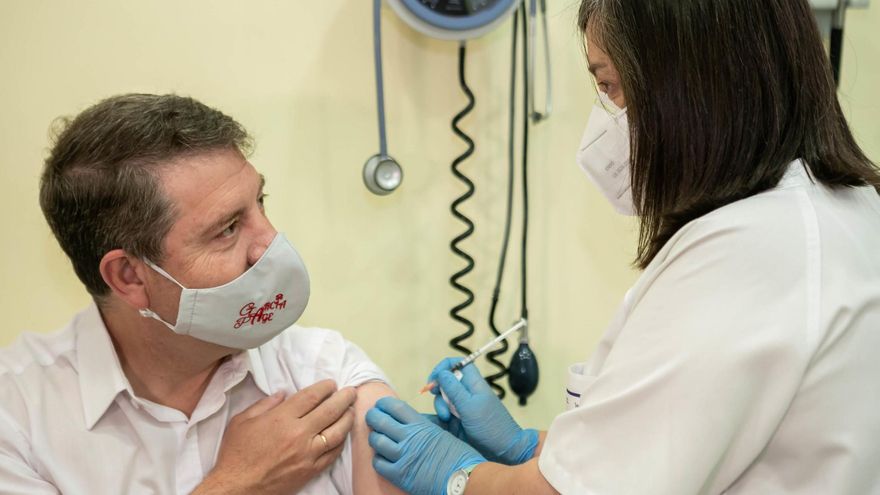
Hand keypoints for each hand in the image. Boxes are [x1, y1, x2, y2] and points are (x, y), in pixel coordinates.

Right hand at [194, 379, 355, 494]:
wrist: (237, 488)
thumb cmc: (236, 453)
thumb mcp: (241, 421)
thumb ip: (264, 404)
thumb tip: (283, 393)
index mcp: (281, 418)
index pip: (311, 397)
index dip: (324, 388)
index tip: (331, 384)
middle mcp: (298, 434)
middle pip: (329, 411)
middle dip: (344, 398)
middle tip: (351, 392)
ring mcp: (307, 454)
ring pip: (336, 432)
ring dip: (347, 419)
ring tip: (352, 410)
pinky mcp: (310, 470)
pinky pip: (333, 454)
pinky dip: (341, 442)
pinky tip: (343, 434)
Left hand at [366, 397, 484, 494]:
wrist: (465, 478)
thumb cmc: (458, 455)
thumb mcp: (441, 432)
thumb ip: (423, 425)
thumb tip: (408, 420)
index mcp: (421, 425)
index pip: (394, 407)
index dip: (383, 404)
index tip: (380, 405)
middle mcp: (410, 438)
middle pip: (380, 421)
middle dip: (372, 417)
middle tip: (372, 418)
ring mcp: (403, 457)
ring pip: (376, 441)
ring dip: (374, 438)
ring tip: (376, 438)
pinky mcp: (400, 475)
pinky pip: (379, 464)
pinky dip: (378, 459)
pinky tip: (382, 458)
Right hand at [429, 358, 537, 464]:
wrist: (503, 450)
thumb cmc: (490, 427)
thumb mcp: (470, 407)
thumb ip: (454, 389)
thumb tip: (441, 373)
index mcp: (474, 384)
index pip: (458, 364)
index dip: (444, 367)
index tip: (434, 378)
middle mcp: (468, 392)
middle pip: (447, 381)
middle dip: (439, 389)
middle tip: (435, 396)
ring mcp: (463, 405)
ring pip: (444, 397)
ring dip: (440, 405)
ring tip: (447, 418)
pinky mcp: (459, 419)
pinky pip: (446, 411)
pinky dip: (442, 414)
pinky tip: (446, 422)